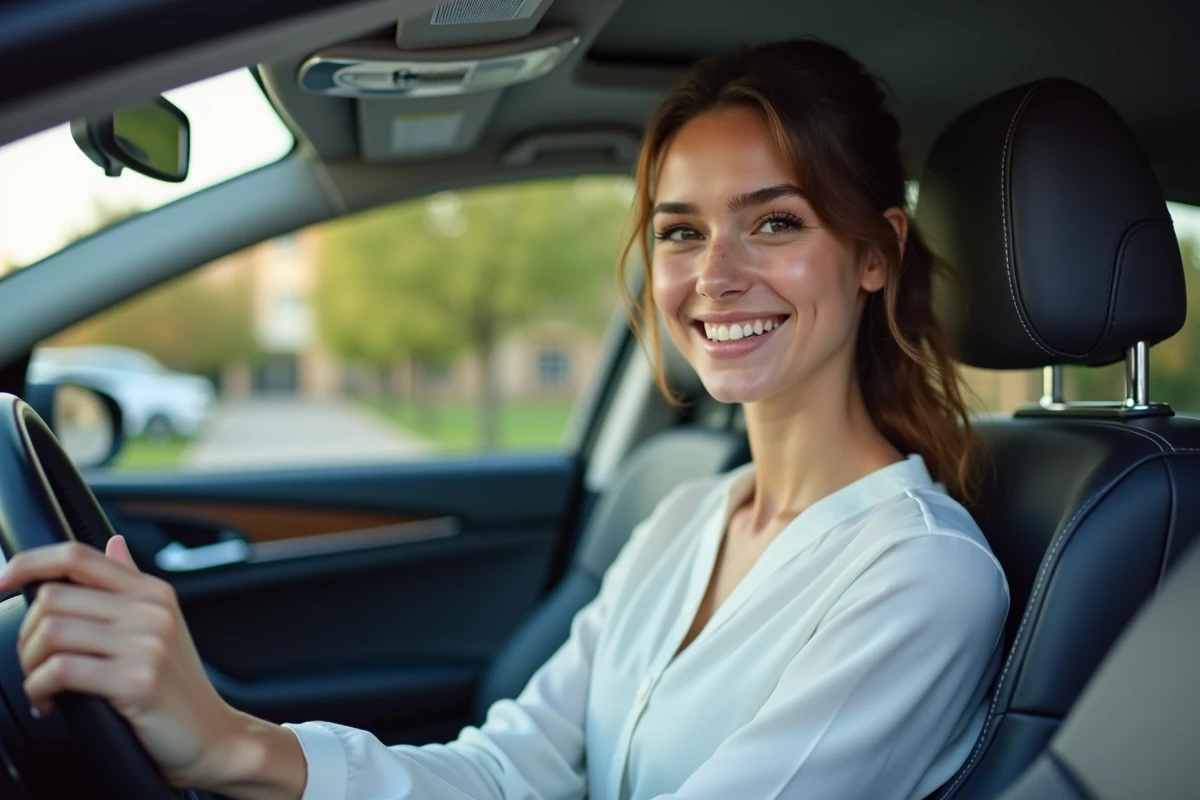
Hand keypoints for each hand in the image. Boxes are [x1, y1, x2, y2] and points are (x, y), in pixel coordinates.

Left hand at [0, 536, 242, 787]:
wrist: (213, 736)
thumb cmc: (180, 689)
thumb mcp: (161, 627)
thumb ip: (131, 585)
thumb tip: (113, 545)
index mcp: (152, 592)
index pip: (78, 556)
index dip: (29, 563)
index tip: (2, 582)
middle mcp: (151, 611)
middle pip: (54, 597)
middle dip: (26, 635)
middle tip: (33, 663)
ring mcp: (147, 644)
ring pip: (52, 631)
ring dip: (29, 665)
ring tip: (41, 684)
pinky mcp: (138, 680)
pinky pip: (60, 670)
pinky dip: (39, 688)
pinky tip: (49, 701)